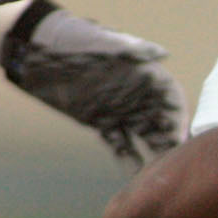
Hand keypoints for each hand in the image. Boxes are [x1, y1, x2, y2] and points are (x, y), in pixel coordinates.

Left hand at [2, 0, 184, 167]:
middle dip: (170, 142)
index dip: (179, 117)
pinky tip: (135, 177)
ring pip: (143, 136)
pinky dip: (127, 159)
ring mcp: (118, 109)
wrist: (36, 50)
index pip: (171, 98)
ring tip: (159, 175)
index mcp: (142, 73)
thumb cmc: (73, 40)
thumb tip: (162, 53)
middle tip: (176, 165)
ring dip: (153, 154)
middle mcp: (135, 93)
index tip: (181, 137)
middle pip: (161, 121)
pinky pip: (119, 143)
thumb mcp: (104, 42)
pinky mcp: (99, 121)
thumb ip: (133, 48)